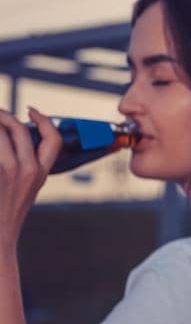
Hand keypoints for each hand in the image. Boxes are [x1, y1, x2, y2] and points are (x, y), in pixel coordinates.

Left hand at [0, 108, 59, 245]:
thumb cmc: (6, 212)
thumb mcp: (25, 188)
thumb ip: (25, 165)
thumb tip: (12, 140)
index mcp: (42, 173)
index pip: (53, 139)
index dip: (44, 119)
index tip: (31, 111)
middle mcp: (29, 170)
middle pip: (19, 129)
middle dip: (4, 115)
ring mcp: (11, 171)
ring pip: (2, 134)